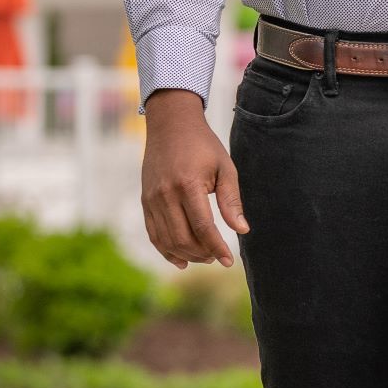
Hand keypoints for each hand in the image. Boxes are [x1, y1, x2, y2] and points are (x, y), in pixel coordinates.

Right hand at [140, 91, 247, 268]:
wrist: (170, 125)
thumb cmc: (203, 145)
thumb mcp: (225, 167)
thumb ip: (231, 200)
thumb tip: (242, 230)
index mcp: (188, 185)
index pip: (203, 227)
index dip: (217, 248)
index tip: (230, 262)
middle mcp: (165, 195)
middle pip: (183, 238)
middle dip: (203, 254)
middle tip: (218, 258)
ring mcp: (151, 199)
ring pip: (166, 240)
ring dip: (186, 255)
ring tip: (204, 257)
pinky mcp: (144, 201)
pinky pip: (153, 234)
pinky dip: (166, 250)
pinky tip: (181, 260)